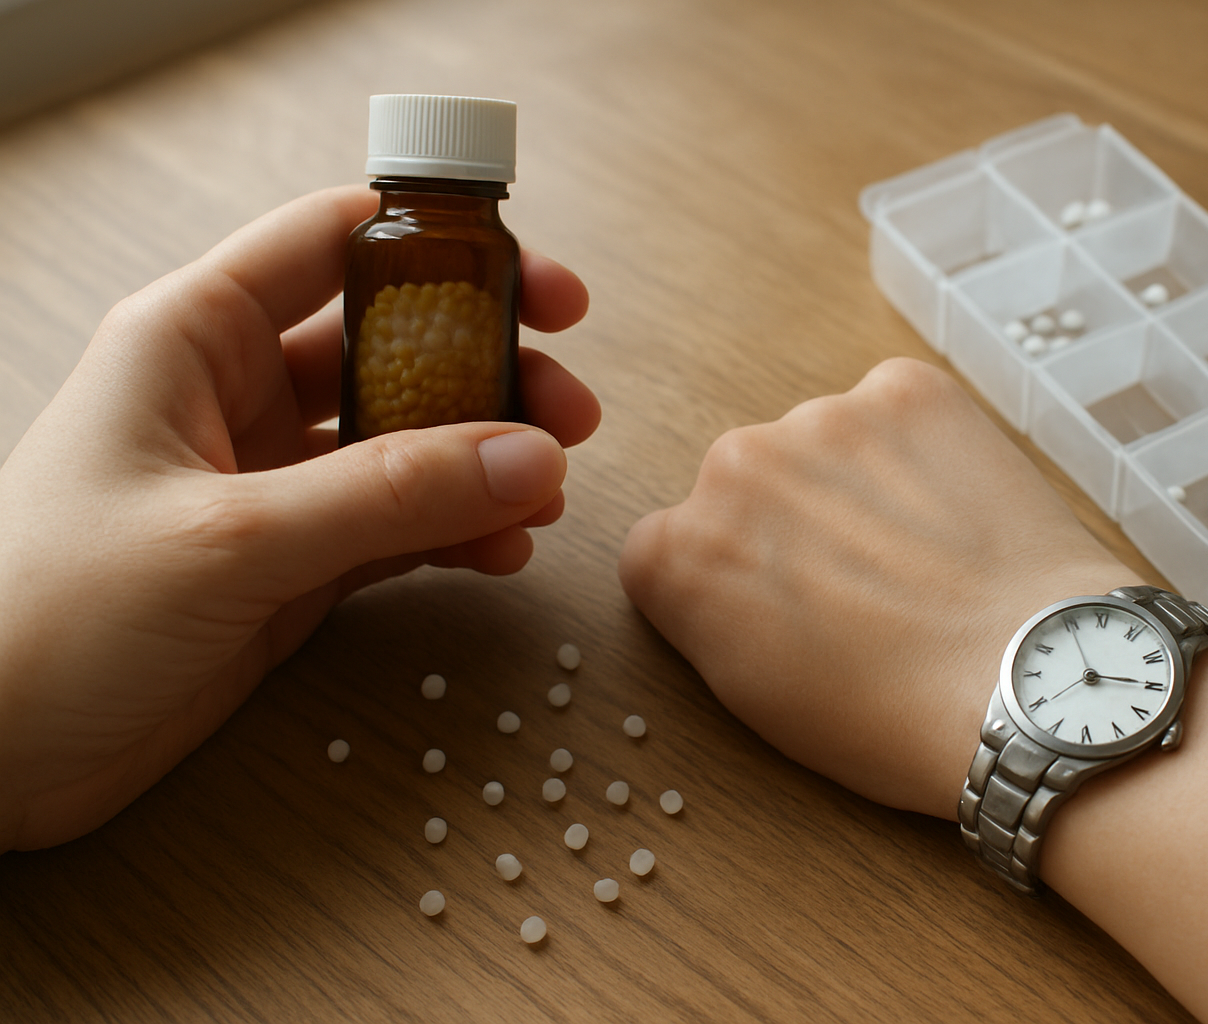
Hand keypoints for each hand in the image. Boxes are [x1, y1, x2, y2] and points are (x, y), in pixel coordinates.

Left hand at [0, 186, 599, 850]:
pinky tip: (502, 550)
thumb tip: (527, 456)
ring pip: (407, 444)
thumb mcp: (231, 538)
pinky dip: (458, 533)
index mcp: (195, 339)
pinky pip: (399, 526)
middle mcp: (237, 398)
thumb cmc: (45, 614)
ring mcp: (269, 485)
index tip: (536, 280)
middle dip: (489, 370)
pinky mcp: (290, 564)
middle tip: (568, 405)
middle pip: (394, 348)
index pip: (332, 244)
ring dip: (485, 460)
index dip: (441, 245)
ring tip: (551, 486)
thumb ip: (389, 494)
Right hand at [620, 358, 1138, 818]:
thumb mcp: (753, 698)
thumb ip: (704, 613)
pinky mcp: (907, 389)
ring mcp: (822, 417)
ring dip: (852, 484)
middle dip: (789, 525)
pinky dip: (916, 447)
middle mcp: (731, 464)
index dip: (731, 585)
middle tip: (861, 588)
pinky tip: (955, 512)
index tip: (780, 615)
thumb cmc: (893, 719)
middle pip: (747, 486)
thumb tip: (715, 571)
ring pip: (821, 445)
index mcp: (676, 551)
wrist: (1027, 686)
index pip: (673, 545)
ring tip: (922, 556)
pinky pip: (891, 409)